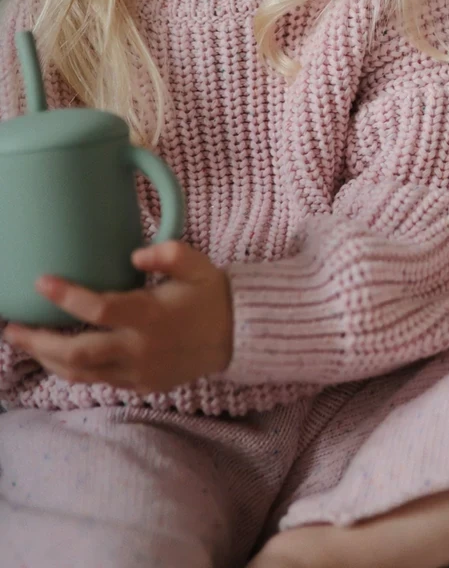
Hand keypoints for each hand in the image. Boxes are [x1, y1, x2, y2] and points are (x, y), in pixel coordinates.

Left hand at [2, 240, 232, 391]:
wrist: (237, 335)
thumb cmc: (212, 295)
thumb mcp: (198, 264)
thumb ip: (168, 252)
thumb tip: (133, 255)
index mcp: (152, 316)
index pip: (99, 309)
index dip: (67, 297)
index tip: (42, 282)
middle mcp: (140, 349)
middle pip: (75, 353)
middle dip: (38, 341)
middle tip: (14, 327)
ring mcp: (138, 372)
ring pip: (78, 373)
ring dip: (47, 359)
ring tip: (27, 343)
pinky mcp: (140, 385)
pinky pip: (97, 381)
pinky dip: (72, 369)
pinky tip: (59, 355)